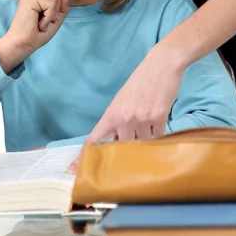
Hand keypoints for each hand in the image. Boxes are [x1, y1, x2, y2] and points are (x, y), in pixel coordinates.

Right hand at [0, 0, 69, 71]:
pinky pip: (51, 3)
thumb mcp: (56, 18)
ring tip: (41, 22)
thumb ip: (62, 6)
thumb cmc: (38, 33)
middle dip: (56, 6)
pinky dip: (49, 16)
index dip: (58, 3)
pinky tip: (39, 23)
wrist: (24, 44)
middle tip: (45, 19)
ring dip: (52, 13)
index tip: (47, 17)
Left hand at [66, 42, 185, 172]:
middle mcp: (124, 119)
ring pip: (142, 143)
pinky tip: (158, 115)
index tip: (73, 171)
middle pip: (122, 148)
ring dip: (145, 136)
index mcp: (111, 114)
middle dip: (128, 147)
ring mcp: (142, 120)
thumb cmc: (140, 81)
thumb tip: (116, 143)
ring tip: (148, 117)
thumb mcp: (122, 100)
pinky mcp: (159, 119)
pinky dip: (158, 131)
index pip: (94, 139)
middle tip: (134, 135)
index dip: (83, 157)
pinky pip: (157, 137)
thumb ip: (117, 121)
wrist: (162, 64)